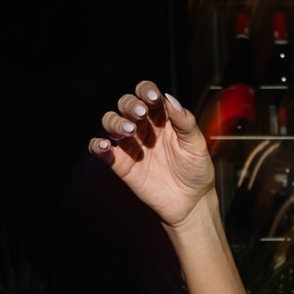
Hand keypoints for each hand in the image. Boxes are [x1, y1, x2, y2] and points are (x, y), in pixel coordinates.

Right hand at [89, 80, 213, 228]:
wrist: (192, 202)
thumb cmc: (196, 171)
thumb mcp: (197, 144)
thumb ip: (185, 122)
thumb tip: (170, 98)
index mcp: (162, 117)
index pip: (148, 95)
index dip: (146, 91)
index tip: (153, 98)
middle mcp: (143, 127)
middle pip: (126, 105)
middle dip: (130, 105)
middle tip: (140, 113)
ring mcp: (131, 144)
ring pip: (111, 123)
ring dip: (115, 122)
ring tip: (128, 130)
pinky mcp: (121, 163)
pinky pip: (102, 151)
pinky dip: (97, 145)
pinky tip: (104, 145)